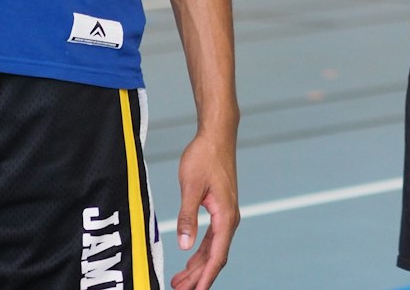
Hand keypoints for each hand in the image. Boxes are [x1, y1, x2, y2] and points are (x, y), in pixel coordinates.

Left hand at [170, 130, 239, 289]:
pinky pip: (212, 237)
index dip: (205, 278)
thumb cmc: (205, 156)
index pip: (217, 256)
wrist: (217, 134)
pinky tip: (190, 258)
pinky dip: (201, 251)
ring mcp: (226, 213)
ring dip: (198, 266)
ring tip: (180, 280)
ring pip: (213, 249)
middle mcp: (229, 218)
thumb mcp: (191, 187)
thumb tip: (185, 247)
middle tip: (179, 289)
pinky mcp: (221, 208)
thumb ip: (188, 217)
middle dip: (198, 276)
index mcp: (225, 216)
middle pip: (215, 257)